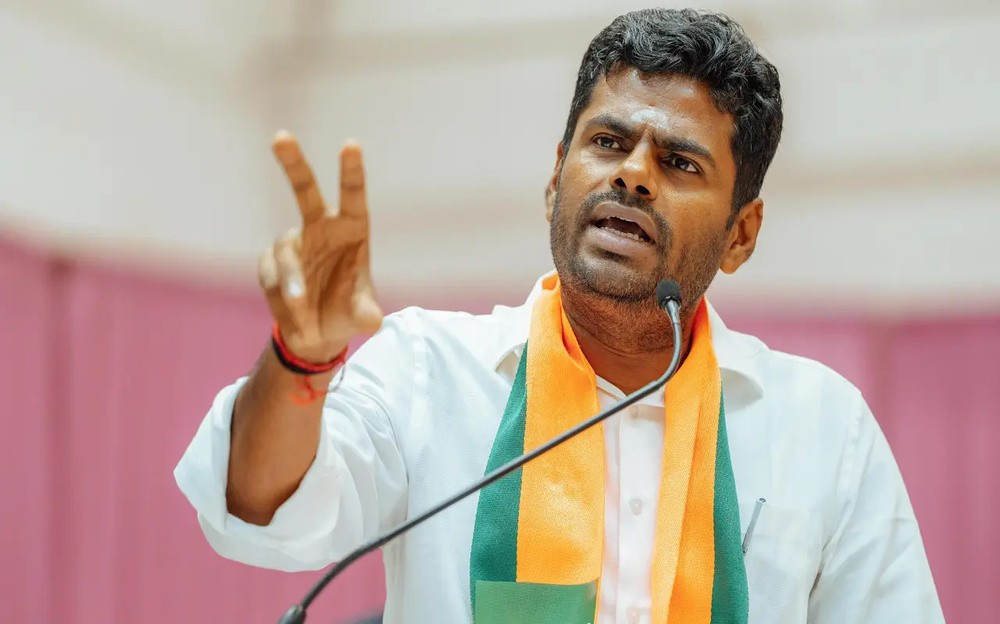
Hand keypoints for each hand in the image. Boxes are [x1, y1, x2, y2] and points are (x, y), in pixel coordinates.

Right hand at [258, 131, 382, 362]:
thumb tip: (372, 321)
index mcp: (351, 230)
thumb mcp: (360, 315)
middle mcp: (320, 228)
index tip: (351, 145)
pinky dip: (279, 296)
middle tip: (280, 137)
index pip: (352, 196)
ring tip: (298, 306)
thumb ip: (365, 314)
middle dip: (293, 163)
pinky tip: (291, 315)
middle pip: (304, 190)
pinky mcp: (270, 263)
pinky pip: (271, 275)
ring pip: (285, 253)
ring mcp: (293, 244)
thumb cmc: (346, 312)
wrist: (316, 333)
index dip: (351, 172)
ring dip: (291, 280)